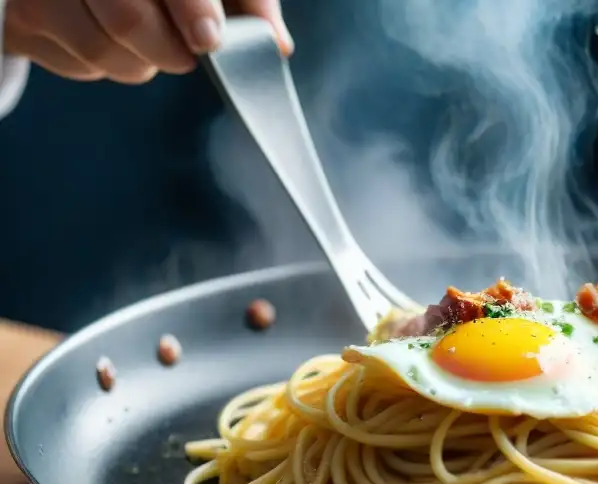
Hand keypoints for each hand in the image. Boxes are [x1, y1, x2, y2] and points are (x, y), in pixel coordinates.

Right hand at [3, 0, 291, 84]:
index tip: (210, 38)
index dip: (190, 6)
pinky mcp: (18, 18)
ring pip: (101, 51)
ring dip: (138, 64)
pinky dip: (102, 64)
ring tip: (145, 40)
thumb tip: (274, 44)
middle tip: (186, 54)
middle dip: (168, 51)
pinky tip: (102, 34)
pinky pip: (76, 65)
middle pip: (126, 19)